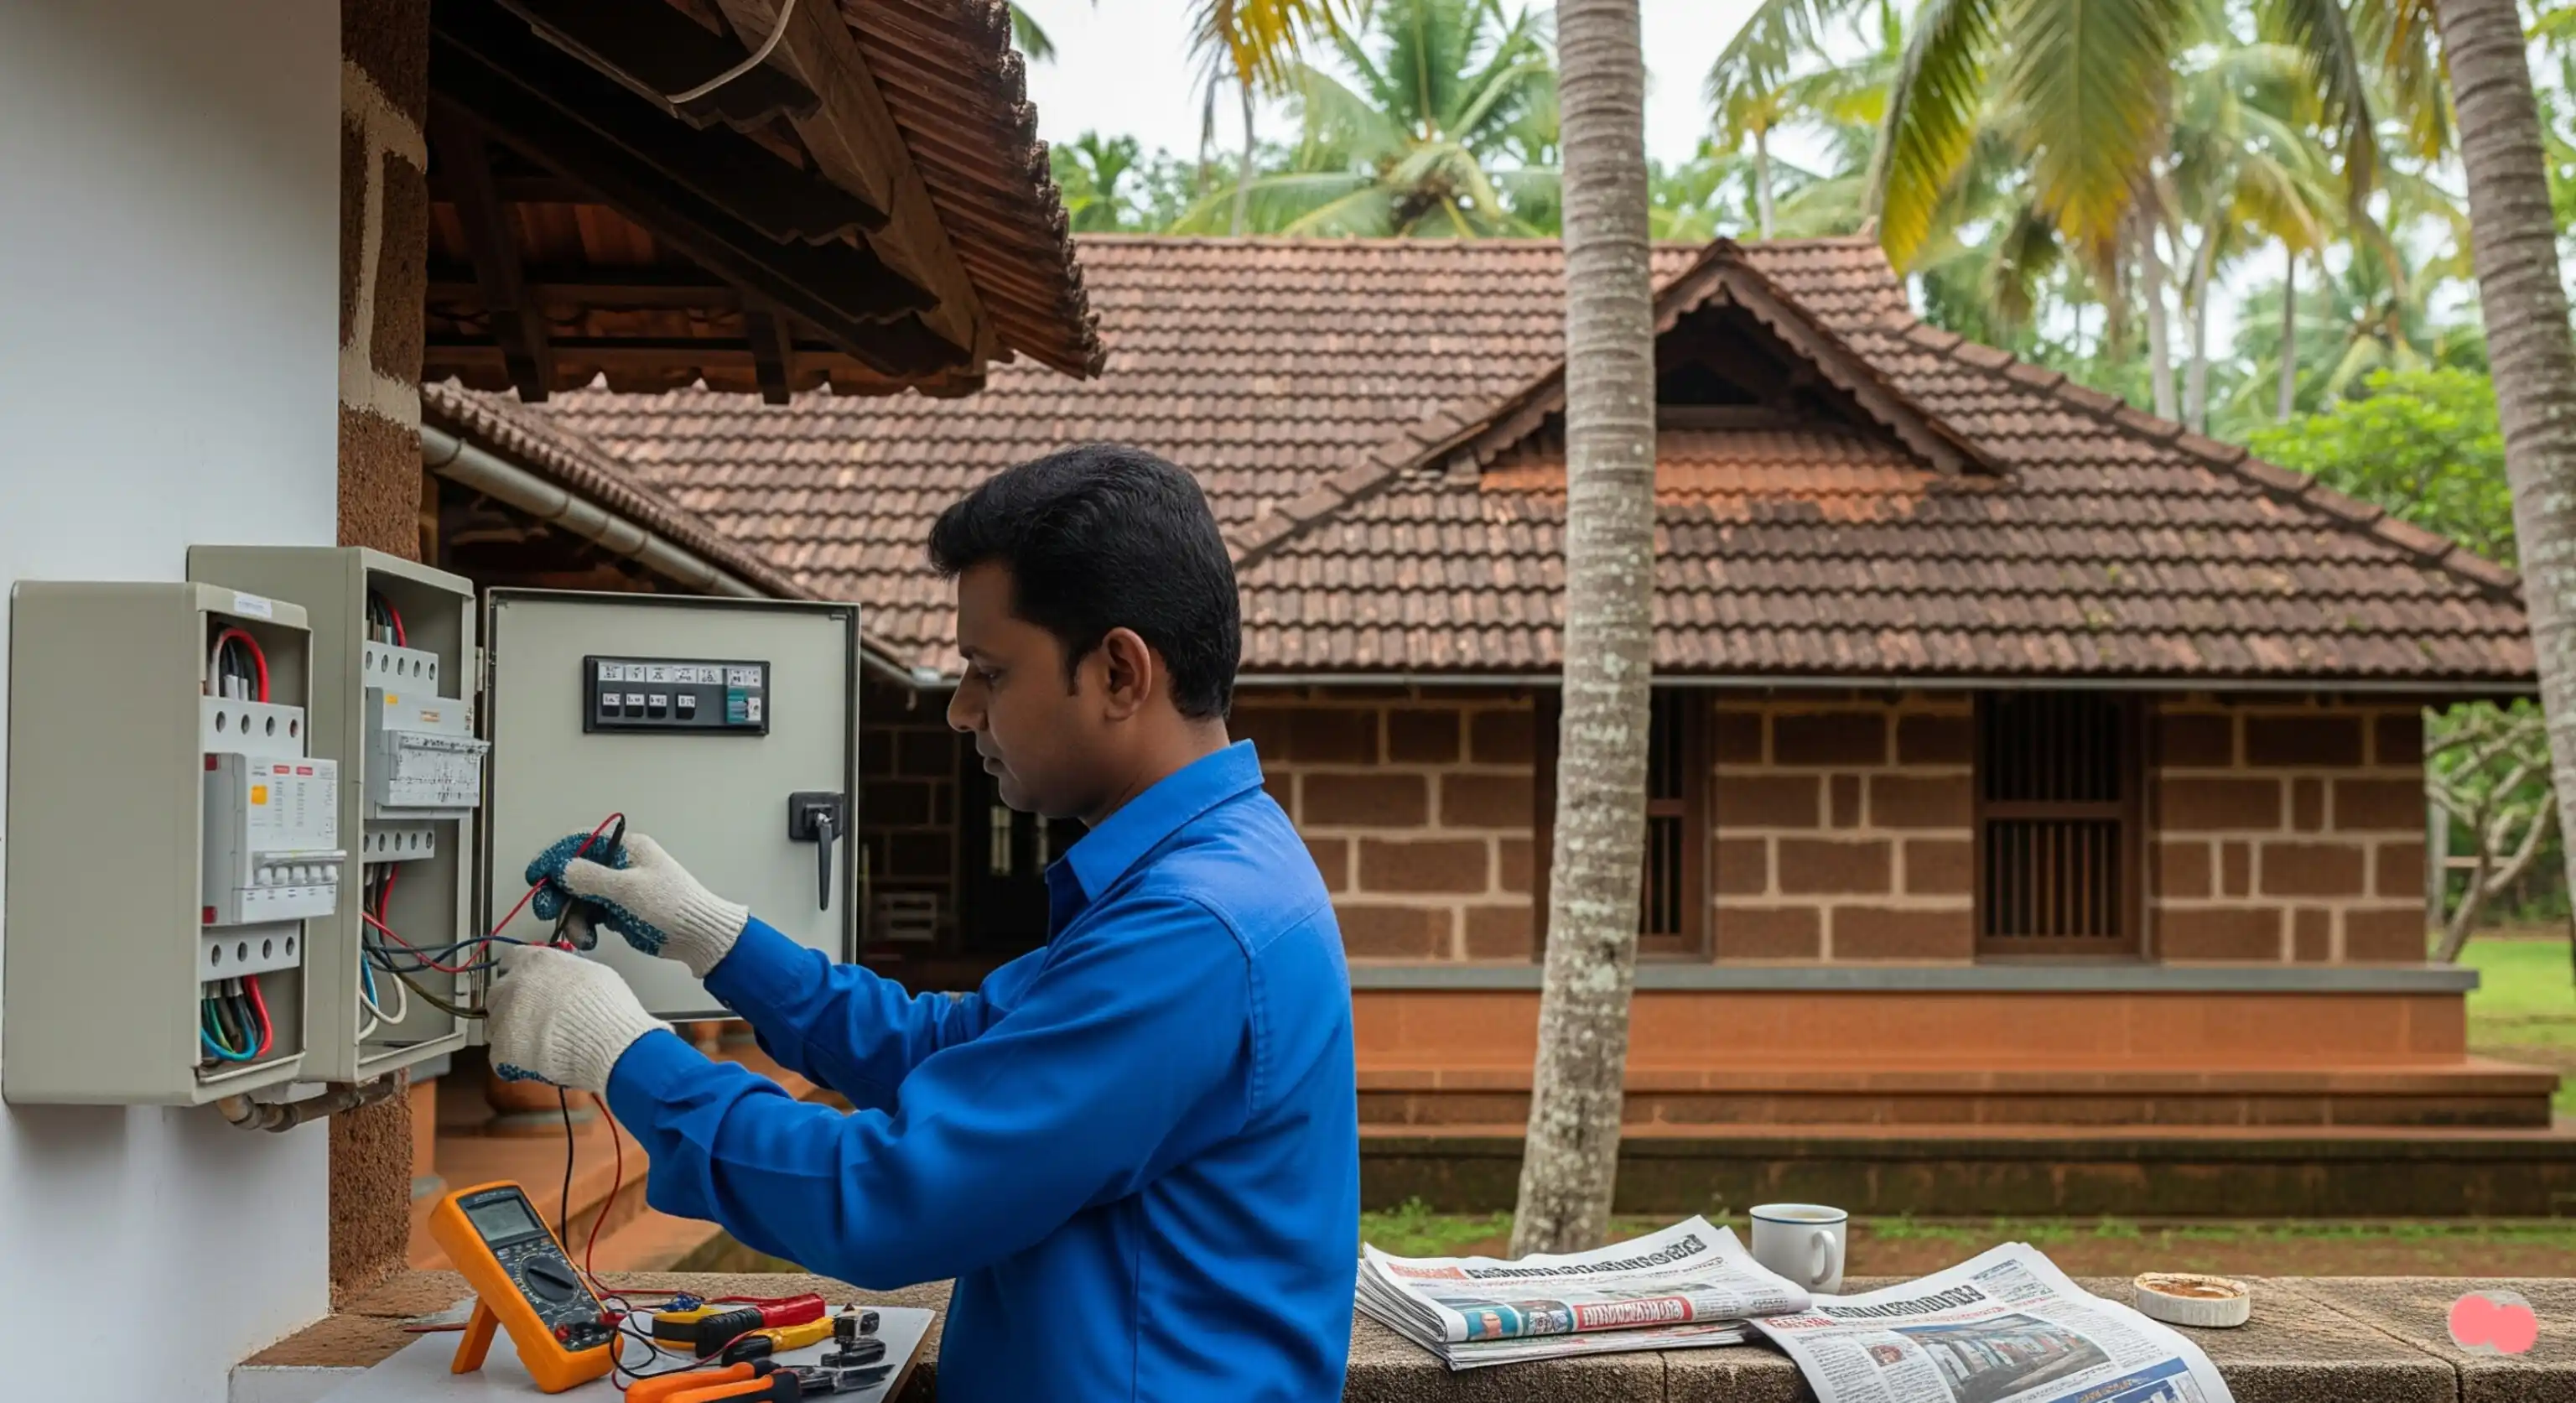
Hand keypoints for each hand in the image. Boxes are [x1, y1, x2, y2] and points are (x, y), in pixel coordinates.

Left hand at [486, 945, 669, 1092]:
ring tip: (540, 1045)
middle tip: (533, 1020)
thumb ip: (565, 973)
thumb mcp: (592, 973)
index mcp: (535, 961)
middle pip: (497, 994)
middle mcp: (512, 984)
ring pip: (496, 1026)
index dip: (519, 974)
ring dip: (512, 1033)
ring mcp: (504, 1017)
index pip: (511, 960)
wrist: (607, 1041)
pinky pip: (502, 1056)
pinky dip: (516, 1061)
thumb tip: (562, 981)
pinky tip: (539, 1062)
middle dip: (510, 1005)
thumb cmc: (608, 1007)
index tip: (527, 986)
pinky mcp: (502, 1049)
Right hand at [526, 832, 749, 978]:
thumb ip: (591, 878)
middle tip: (547, 911)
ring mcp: (620, 888)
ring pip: (581, 897)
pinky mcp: (620, 910)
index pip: (580, 844)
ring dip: (574, 916)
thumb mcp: (628, 889)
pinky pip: (592, 914)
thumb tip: (561, 867)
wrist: (699, 936)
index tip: (536, 875)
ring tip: (581, 936)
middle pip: (576, 873)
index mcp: (626, 849)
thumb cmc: (672, 906)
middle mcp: (620, 865)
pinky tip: (590, 939)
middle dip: (559, 892)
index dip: (555, 857)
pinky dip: (586, 927)